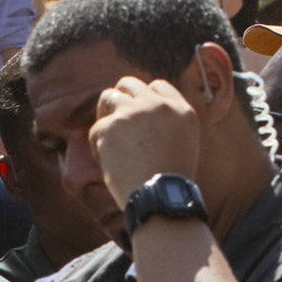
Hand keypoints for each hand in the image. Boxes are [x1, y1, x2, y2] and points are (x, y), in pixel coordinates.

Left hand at [90, 75, 201, 207]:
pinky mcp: (111, 126)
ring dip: (104, 115)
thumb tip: (145, 117)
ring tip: (107, 138)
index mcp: (181, 109)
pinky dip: (97, 146)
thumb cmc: (170, 181)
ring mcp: (134, 112)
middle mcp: (158, 105)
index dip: (144, 99)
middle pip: (129, 84)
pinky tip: (107, 163)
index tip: (138, 115)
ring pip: (108, 97)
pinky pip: (96, 129)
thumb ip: (169, 123)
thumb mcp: (185, 143)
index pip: (157, 86)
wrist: (159, 197)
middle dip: (119, 100)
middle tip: (116, 121)